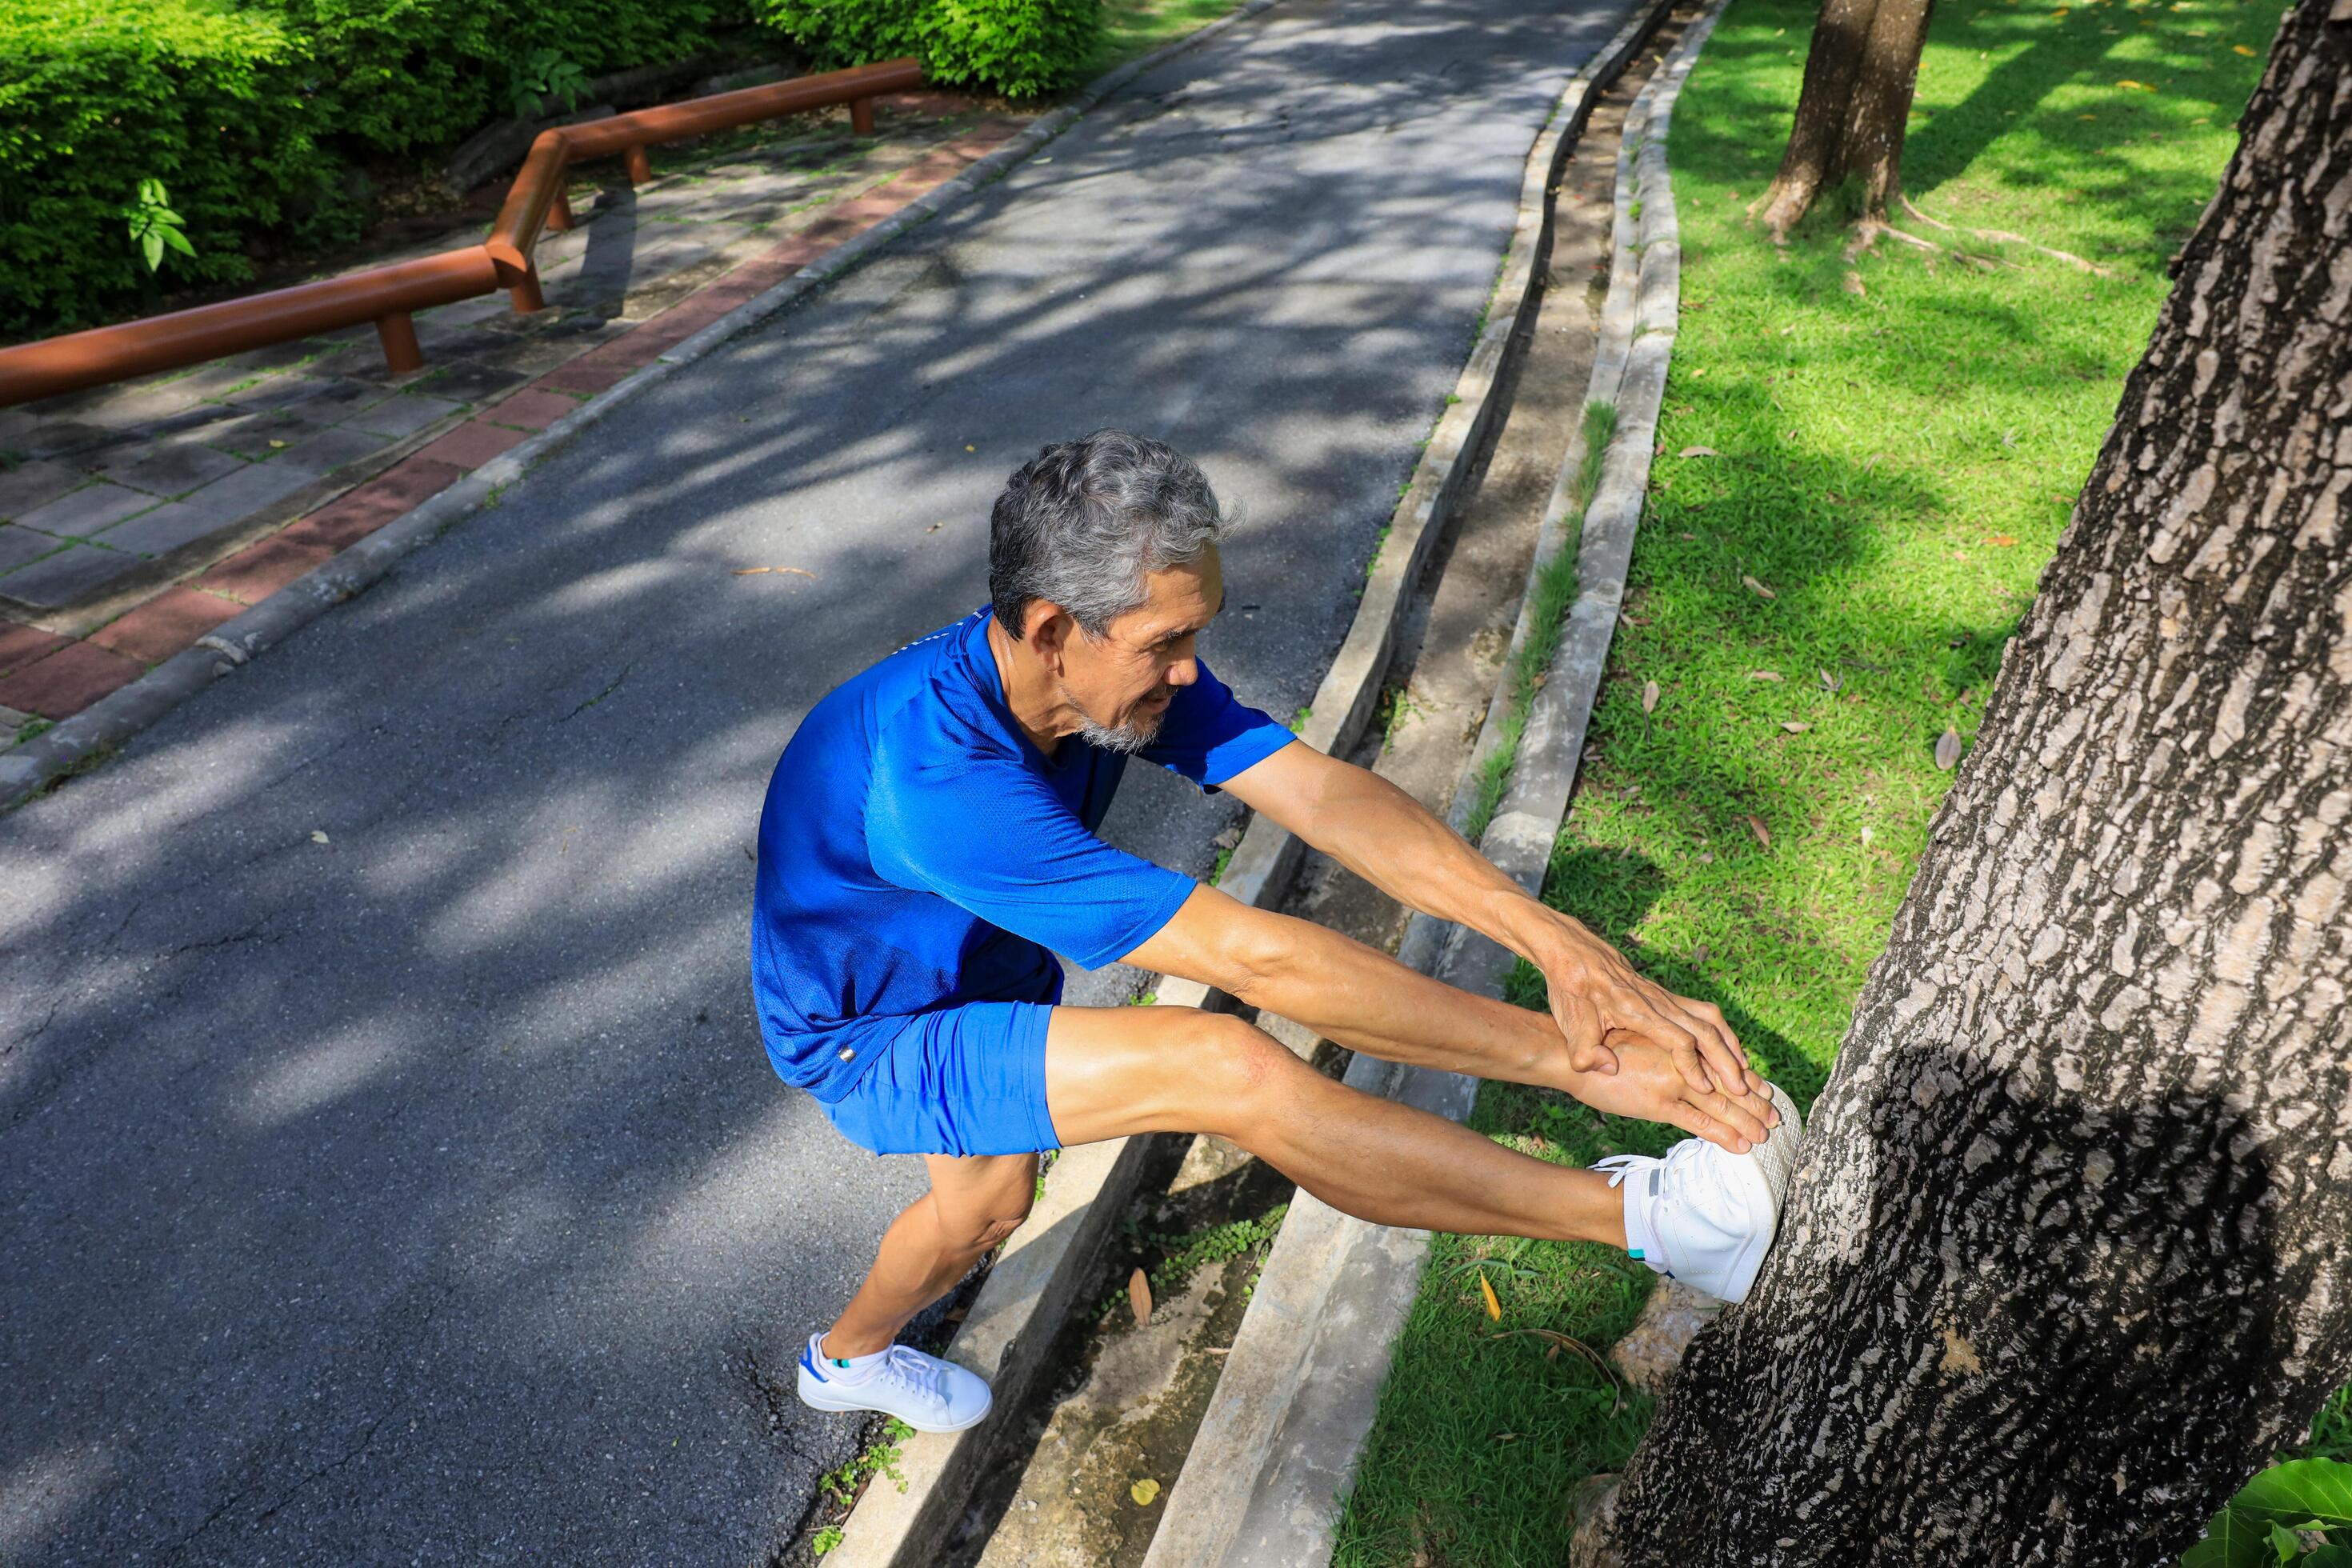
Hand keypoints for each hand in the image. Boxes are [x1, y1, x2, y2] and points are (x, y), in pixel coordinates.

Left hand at [1539, 920, 1768, 1105]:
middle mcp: (1657, 1000)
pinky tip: (1728, 1049)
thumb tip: (1608, 1068)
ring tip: (1746, 1071)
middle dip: (1725, 1061)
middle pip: (1703, 1030)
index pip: (1676, 1039)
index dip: (1692, 1065)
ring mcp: (1664, 996)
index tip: (1705, 1089)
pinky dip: (1721, 1032)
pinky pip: (1703, 1013)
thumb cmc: (1569, 987)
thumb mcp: (1569, 1020)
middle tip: (1743, 1089)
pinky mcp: (1664, 995)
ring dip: (1730, 1045)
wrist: (1572, 951)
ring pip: (1709, 1018)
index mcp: (1636, 1009)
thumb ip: (1584, 1049)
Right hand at [1561, 1036, 1779, 1153]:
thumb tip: (1687, 1071)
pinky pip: (1698, 1123)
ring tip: (1764, 1137)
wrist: (1572, 1056)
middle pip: (1729, 1086)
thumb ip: (1666, 1057)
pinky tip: (1738, 1146)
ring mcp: (1672, 1084)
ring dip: (1746, 1122)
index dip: (1746, 1080)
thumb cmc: (1602, 1050)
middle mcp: (1683, 1063)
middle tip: (1775, 1120)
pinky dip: (1721, 1135)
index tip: (1765, 1092)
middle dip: (1754, 1105)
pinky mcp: (1658, 1103)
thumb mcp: (1641, 1046)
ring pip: (1721, 1106)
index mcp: (1680, 1046)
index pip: (1722, 1065)